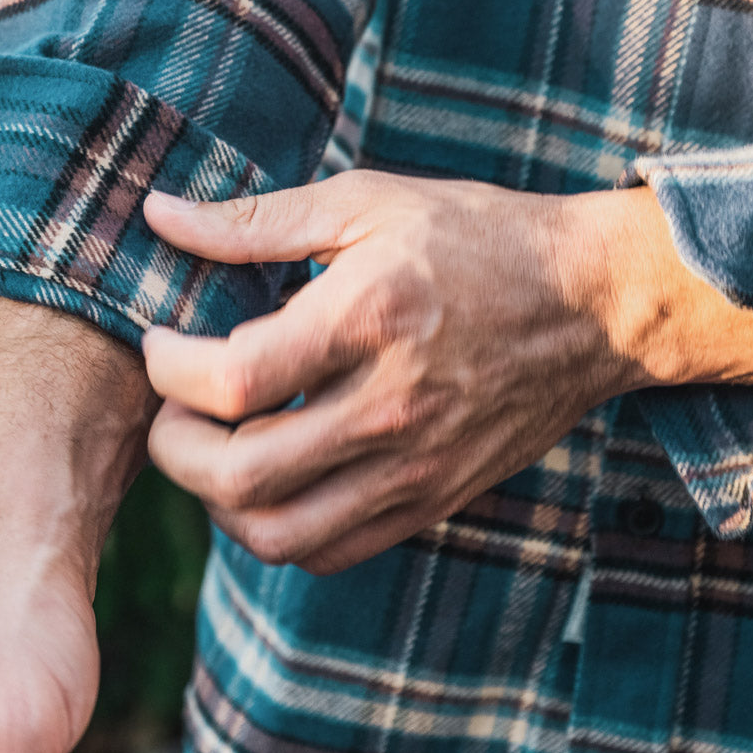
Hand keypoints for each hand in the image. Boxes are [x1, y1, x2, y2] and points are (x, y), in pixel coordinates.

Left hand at [141, 172, 643, 574]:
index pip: (232, 382)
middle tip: (169, 408)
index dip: (169, 372)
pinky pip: (331, 550)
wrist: (592, 302)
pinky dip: (278, 528)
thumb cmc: (474, 237)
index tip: (161, 345)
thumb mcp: (366, 202)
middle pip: (240, 477)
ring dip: (218, 501)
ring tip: (211, 449)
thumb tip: (160, 216)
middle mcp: (389, 406)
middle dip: (173, 448)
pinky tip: (271, 476)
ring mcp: (415, 466)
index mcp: (366, 319)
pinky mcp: (434, 499)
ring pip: (278, 534)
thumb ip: (255, 220)